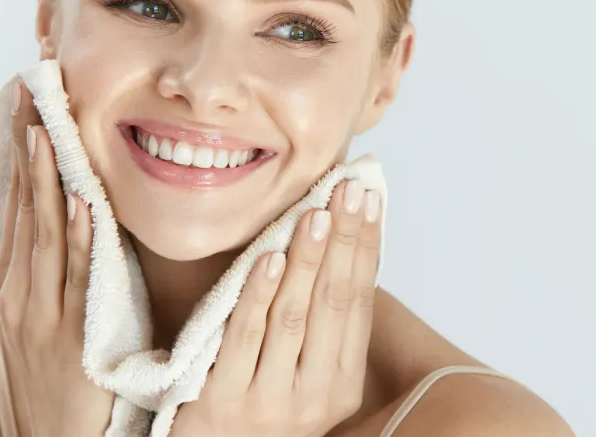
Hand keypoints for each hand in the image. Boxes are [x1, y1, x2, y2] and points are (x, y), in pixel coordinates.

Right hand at [0, 79, 114, 436]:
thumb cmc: (62, 378)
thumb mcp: (49, 317)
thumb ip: (60, 270)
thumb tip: (77, 214)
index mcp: (17, 281)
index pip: (19, 201)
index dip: (24, 149)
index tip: (30, 100)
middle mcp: (20, 291)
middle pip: (23, 205)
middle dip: (27, 145)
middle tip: (31, 88)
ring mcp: (40, 315)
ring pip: (42, 233)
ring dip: (44, 178)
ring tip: (45, 125)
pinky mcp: (68, 339)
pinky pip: (75, 278)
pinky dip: (75, 237)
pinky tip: (79, 200)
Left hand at [171, 179, 383, 436]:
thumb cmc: (258, 405)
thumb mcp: (304, 373)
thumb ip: (322, 323)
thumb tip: (345, 243)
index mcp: (342, 385)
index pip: (360, 303)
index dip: (366, 247)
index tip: (370, 200)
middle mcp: (315, 396)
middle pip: (334, 304)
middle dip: (344, 240)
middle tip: (348, 191)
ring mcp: (270, 401)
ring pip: (294, 317)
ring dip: (307, 260)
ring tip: (315, 214)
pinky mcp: (225, 401)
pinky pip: (246, 336)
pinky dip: (259, 292)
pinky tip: (271, 257)